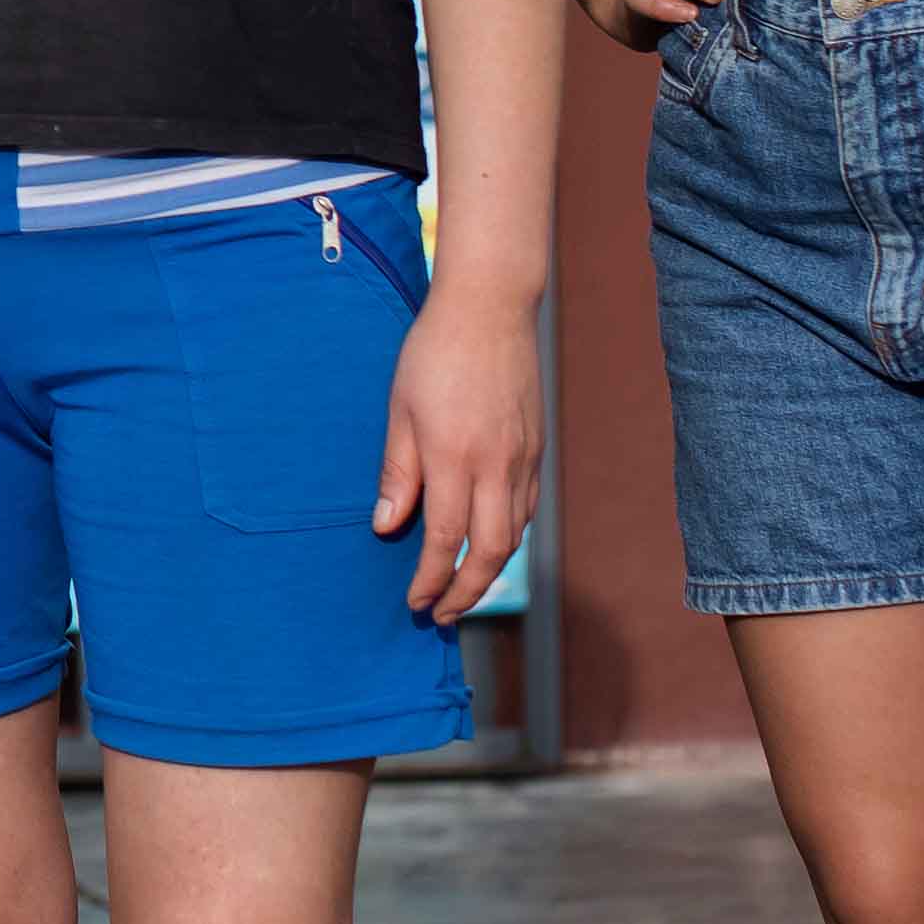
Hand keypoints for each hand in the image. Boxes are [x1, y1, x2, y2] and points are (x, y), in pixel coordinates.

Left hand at [376, 277, 542, 622]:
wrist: (489, 309)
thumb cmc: (433, 354)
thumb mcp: (399, 410)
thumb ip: (397, 473)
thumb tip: (386, 526)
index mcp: (454, 458)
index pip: (446, 540)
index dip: (432, 580)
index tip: (417, 602)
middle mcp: (496, 466)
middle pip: (491, 552)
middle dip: (467, 592)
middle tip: (442, 614)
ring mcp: (523, 459)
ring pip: (514, 534)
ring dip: (490, 569)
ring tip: (461, 587)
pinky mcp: (536, 449)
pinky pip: (526, 507)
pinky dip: (508, 535)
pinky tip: (488, 542)